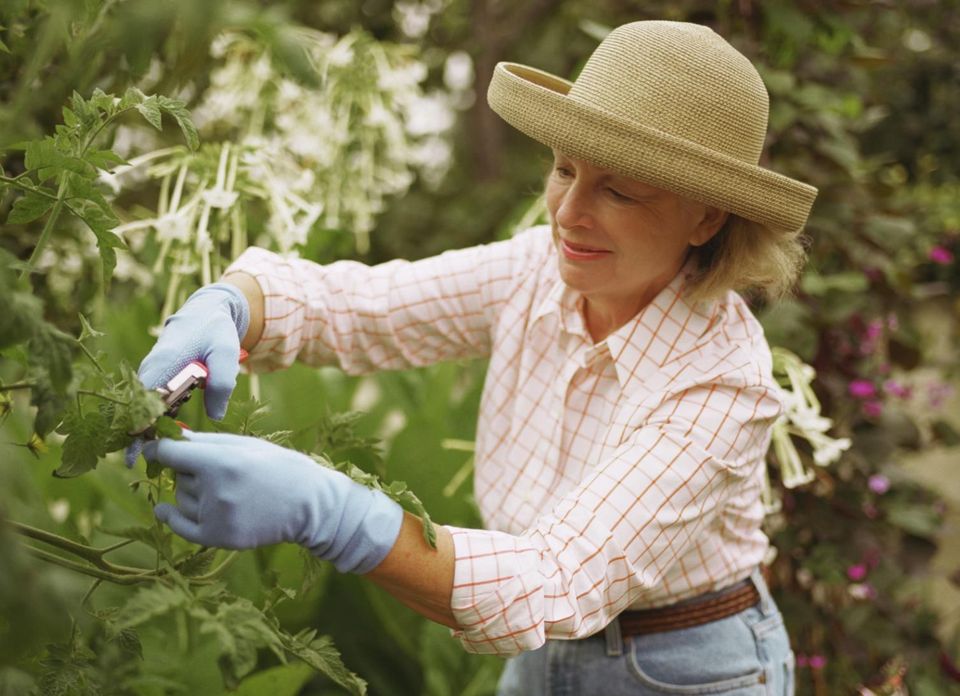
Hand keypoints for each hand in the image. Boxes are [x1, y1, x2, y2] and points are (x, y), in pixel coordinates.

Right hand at [125, 283, 249, 466]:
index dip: (138, 431)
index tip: (135, 456)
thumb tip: (215, 417)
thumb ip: (222, 382)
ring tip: (147, 458)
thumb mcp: (226, 353)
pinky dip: (152, 419)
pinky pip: (148, 402)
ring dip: (144, 430)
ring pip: (141, 407)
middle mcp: (150, 369)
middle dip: (137, 436)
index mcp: (164, 364)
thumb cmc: (216, 332)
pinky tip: (162, 437)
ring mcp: (150, 373)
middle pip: (136, 409)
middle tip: (138, 465)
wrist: (205, 313)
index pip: (143, 403)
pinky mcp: (155, 377)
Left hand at [144, 431, 403, 573]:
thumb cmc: (279, 467)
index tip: (155, 446)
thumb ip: (206, 442)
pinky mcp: (218, 538)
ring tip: (220, 487)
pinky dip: (170, 516)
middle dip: (188, 469)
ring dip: (190, 490)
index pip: (170, 454)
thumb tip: (168, 439)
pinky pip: (181, 526)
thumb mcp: (246, 445)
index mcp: (222, 463)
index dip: (159, 448)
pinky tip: (164, 509)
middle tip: (215, 469)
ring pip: (180, 498)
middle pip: (178, 476)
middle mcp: (215, 492)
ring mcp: (216, 518)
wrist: (309, 505)